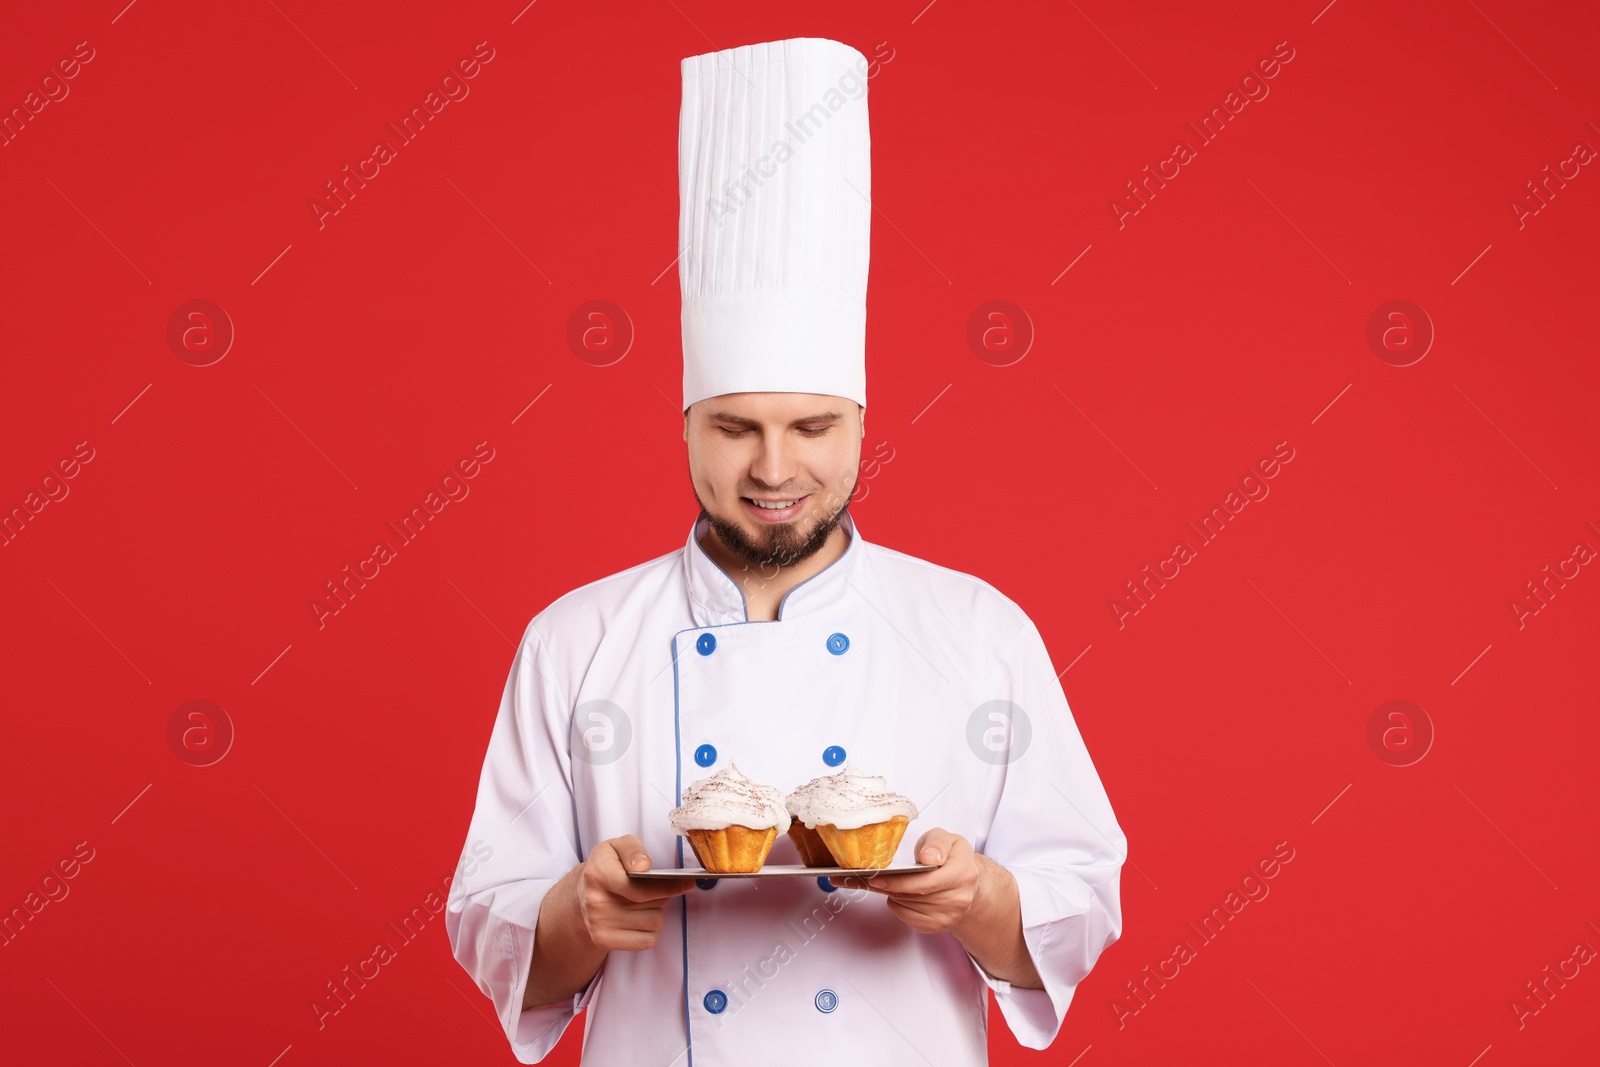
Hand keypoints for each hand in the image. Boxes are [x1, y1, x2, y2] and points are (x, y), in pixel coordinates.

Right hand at [575, 835, 695, 951]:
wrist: (582, 895)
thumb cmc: (607, 867)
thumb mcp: (616, 846)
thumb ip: (632, 849)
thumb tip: (644, 865)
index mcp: (597, 874)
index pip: (638, 888)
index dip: (666, 886)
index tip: (686, 883)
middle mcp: (595, 901)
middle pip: (652, 904)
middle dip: (662, 894)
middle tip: (655, 888)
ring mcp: (598, 924)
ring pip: (654, 922)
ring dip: (657, 911)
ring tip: (645, 902)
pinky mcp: (603, 941)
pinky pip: (647, 940)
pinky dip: (651, 930)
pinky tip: (641, 918)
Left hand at [839, 828, 980, 934]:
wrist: (965, 883)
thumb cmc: (951, 858)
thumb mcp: (947, 839)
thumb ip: (937, 843)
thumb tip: (929, 857)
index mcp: (963, 873)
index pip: (925, 882)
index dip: (898, 881)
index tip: (877, 877)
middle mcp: (959, 899)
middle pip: (913, 895)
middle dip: (889, 886)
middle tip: (870, 878)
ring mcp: (948, 916)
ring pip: (906, 905)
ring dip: (893, 893)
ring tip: (886, 881)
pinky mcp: (937, 926)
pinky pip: (906, 916)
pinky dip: (898, 904)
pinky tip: (901, 893)